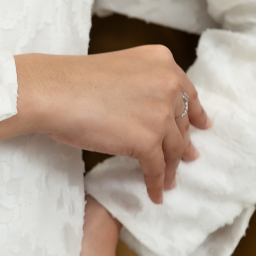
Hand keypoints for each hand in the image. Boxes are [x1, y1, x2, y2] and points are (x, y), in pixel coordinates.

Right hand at [16, 46, 210, 203]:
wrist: (53, 91)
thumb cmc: (73, 80)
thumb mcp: (120, 68)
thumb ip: (142, 84)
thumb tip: (150, 113)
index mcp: (162, 61)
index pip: (187, 92)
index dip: (195, 112)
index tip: (202, 125)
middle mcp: (168, 85)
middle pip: (181, 121)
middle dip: (184, 141)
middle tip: (188, 156)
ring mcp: (160, 114)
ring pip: (173, 148)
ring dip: (171, 167)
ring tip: (170, 181)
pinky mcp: (147, 141)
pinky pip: (157, 169)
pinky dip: (156, 183)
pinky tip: (154, 194)